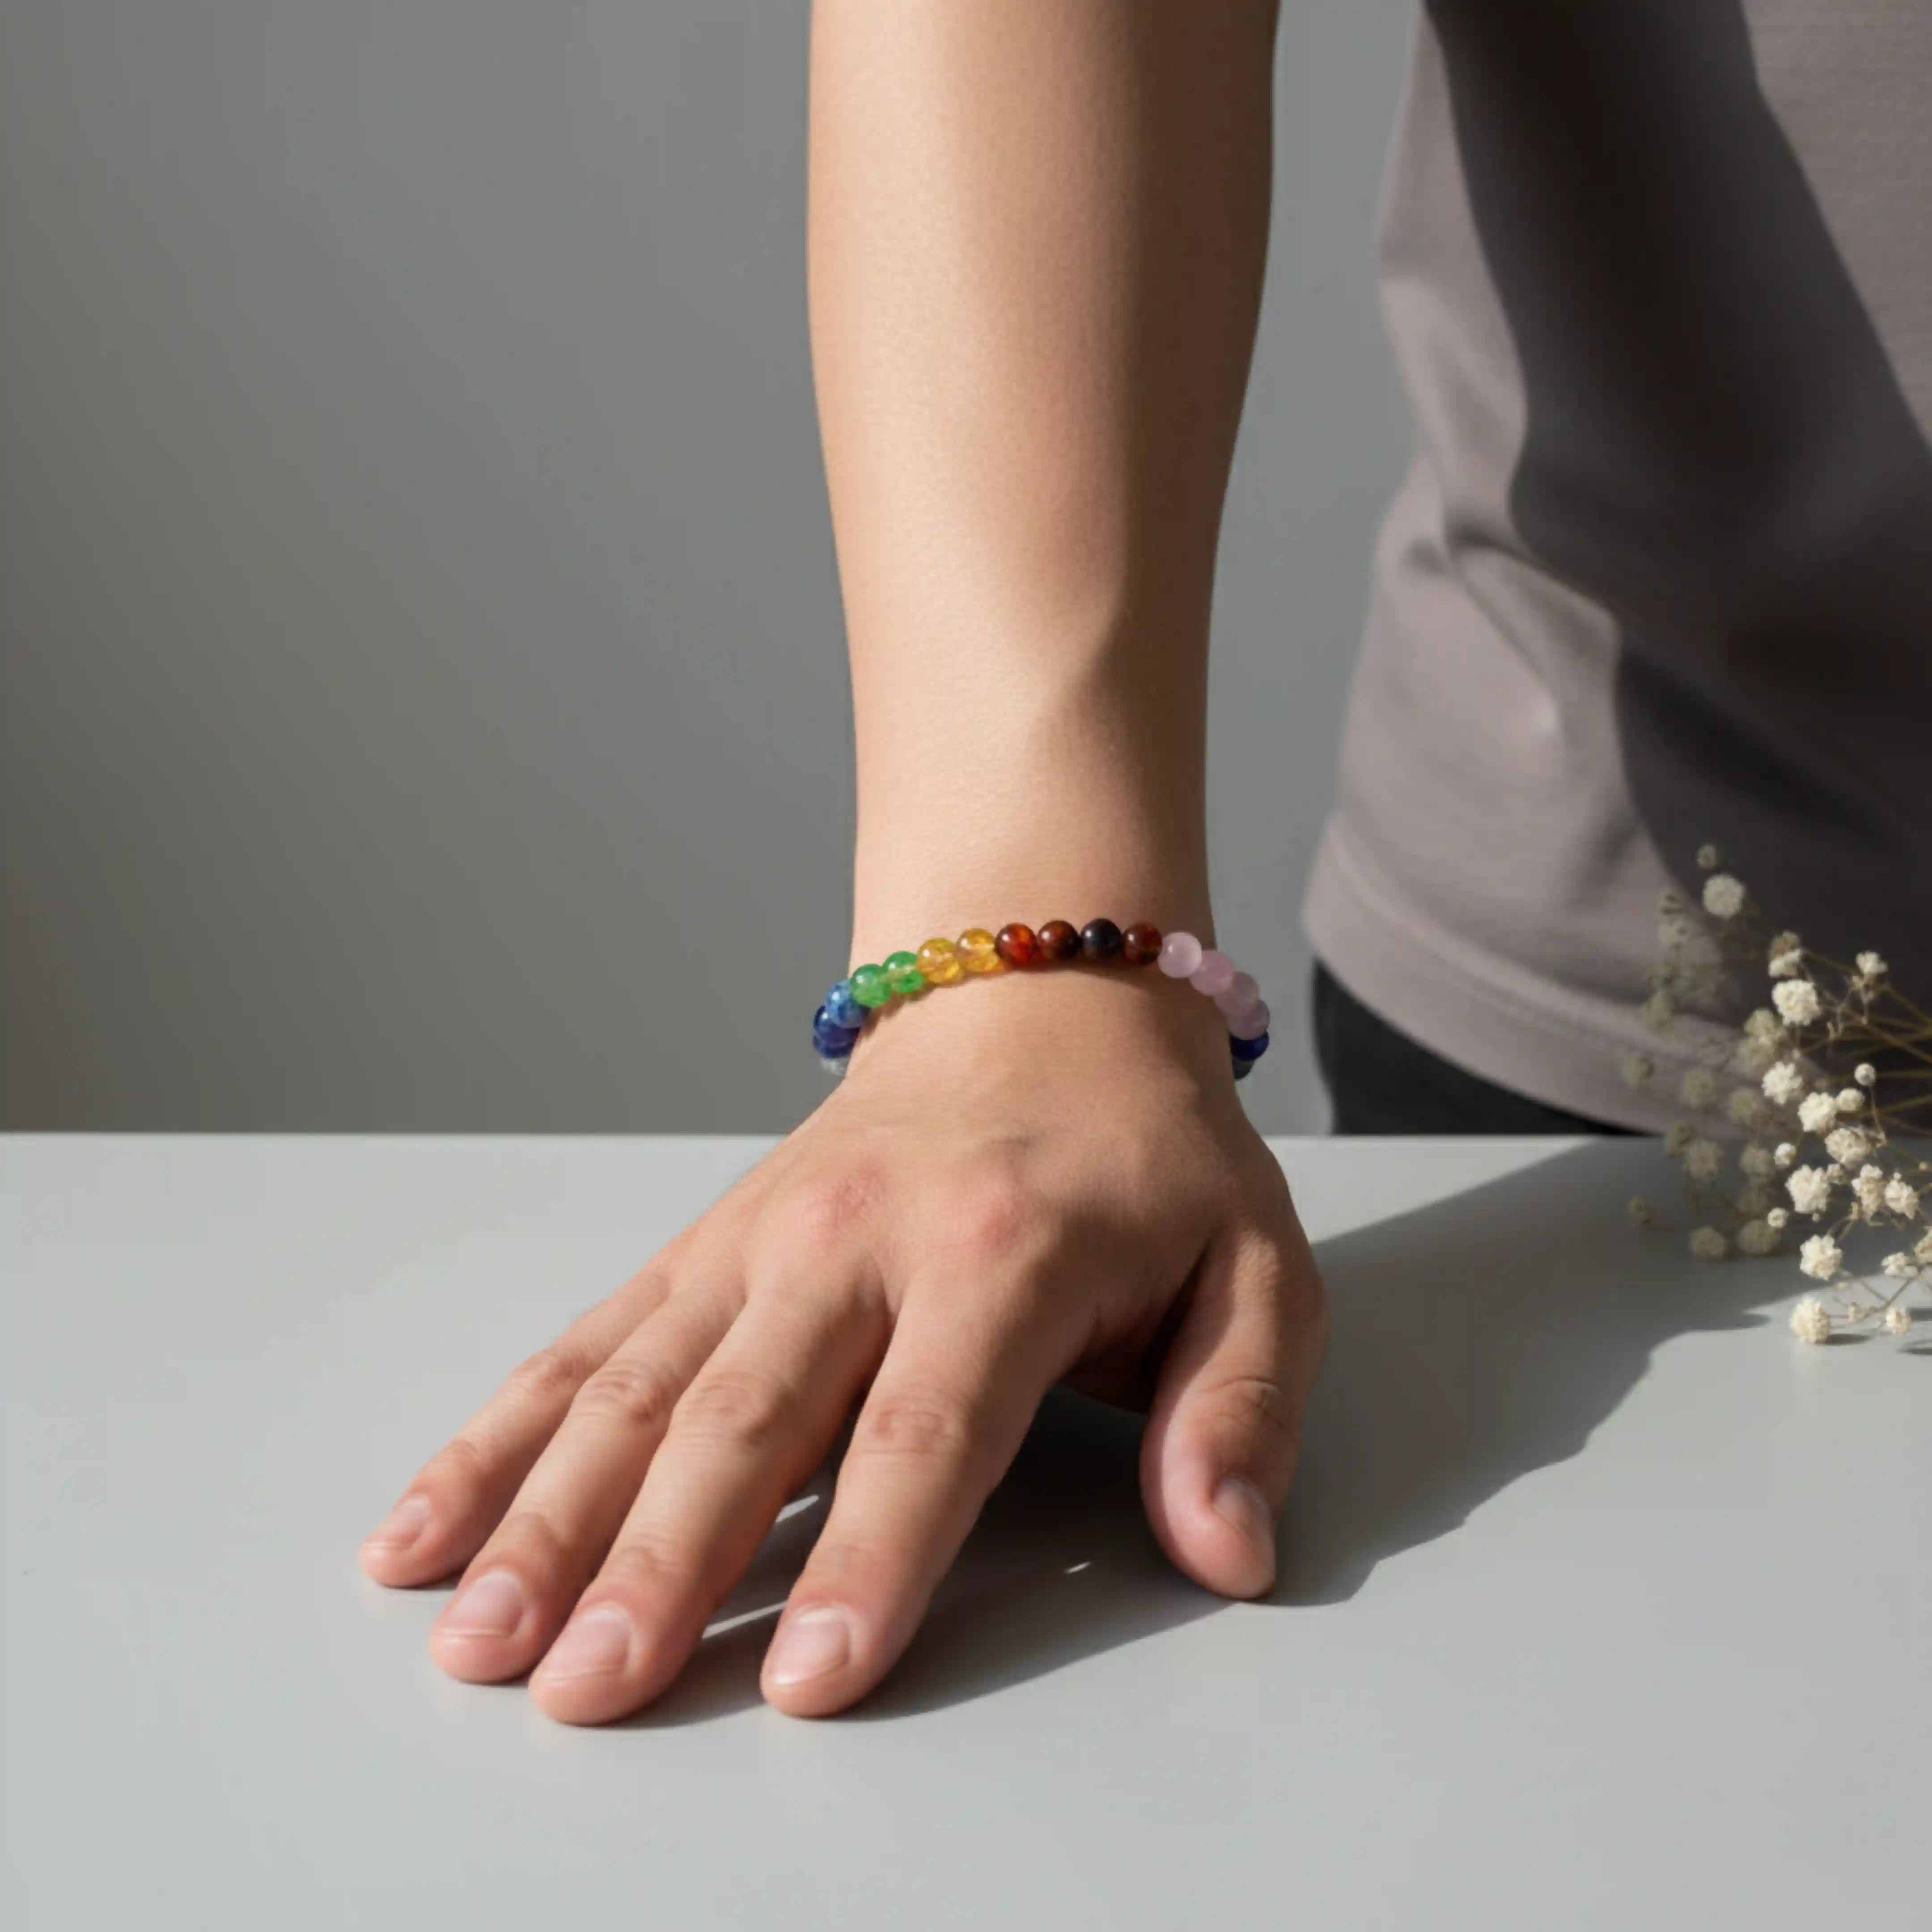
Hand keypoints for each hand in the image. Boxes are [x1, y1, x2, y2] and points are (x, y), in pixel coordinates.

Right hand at [359, 965, 1327, 1719]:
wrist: (1033, 999)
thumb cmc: (1146, 1153)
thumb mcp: (1254, 1263)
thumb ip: (1238, 1407)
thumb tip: (1226, 1550)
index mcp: (1001, 1251)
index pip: (928, 1427)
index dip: (869, 1558)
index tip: (805, 1677)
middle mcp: (855, 1241)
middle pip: (745, 1417)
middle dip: (660, 1560)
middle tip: (590, 1687)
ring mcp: (760, 1242)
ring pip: (636, 1389)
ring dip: (548, 1516)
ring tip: (479, 1636)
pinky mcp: (704, 1249)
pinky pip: (588, 1347)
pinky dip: (503, 1439)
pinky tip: (426, 1529)